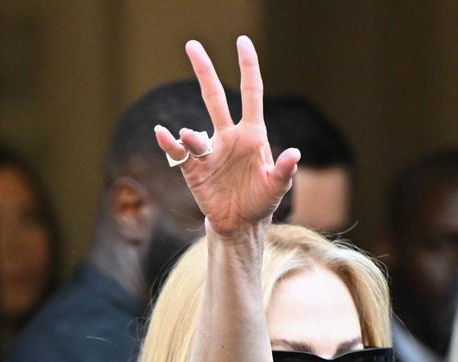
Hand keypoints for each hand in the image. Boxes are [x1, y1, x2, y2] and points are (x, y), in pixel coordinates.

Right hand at [154, 36, 300, 237]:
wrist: (240, 224)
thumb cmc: (262, 201)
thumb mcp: (277, 187)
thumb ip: (284, 171)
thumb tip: (294, 154)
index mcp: (252, 135)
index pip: (250, 93)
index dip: (248, 67)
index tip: (242, 42)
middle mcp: (228, 137)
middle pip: (215, 97)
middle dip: (205, 70)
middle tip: (192, 45)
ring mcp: (209, 151)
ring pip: (196, 132)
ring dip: (191, 135)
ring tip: (189, 139)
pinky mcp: (193, 169)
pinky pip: (178, 152)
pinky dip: (169, 143)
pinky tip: (163, 135)